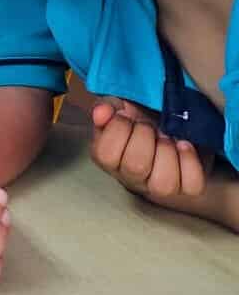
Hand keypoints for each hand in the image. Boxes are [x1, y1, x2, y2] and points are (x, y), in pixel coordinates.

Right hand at [91, 97, 211, 201]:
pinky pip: (192, 184)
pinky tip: (184, 145)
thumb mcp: (119, 107)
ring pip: (163, 183)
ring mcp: (159, 186)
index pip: (106, 154)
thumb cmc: (140, 119)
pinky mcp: (186, 187)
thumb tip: (102, 111)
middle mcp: (131, 178)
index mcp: (108, 159)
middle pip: (136, 167)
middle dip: (145, 136)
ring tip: (167, 137)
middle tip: (148, 125)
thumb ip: (107, 106)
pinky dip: (190, 161)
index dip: (118, 128)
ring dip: (167, 152)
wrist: (170, 128)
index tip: (126, 114)